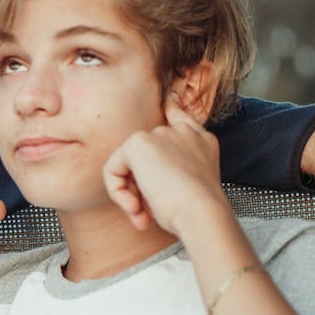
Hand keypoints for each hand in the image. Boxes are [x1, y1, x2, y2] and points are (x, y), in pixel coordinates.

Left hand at [102, 94, 230, 236]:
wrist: (202, 213)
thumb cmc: (197, 213)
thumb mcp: (187, 190)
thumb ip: (168, 177)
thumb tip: (142, 188)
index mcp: (200, 142)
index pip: (181, 117)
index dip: (173, 107)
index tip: (170, 99)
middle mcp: (182, 133)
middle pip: (142, 154)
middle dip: (138, 188)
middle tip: (146, 215)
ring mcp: (161, 134)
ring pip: (126, 165)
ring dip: (129, 195)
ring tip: (142, 215)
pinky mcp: (139, 143)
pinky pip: (113, 170)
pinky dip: (118, 193)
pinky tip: (135, 208)